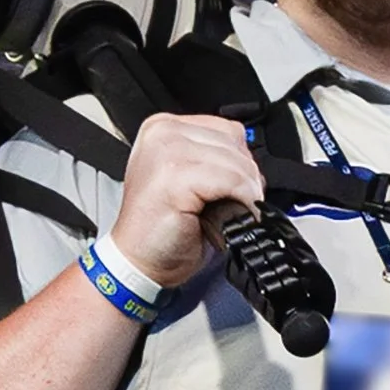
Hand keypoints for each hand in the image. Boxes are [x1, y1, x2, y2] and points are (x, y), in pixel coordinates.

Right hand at [108, 113, 264, 288]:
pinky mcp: (174, 176)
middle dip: (247, 176)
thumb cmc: (162, 228)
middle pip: (233, 142)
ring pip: (236, 161)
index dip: (242, 161)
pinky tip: (230, 216)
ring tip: (235, 211)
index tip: (241, 187)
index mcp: (163, 127)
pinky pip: (230, 179)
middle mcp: (162, 133)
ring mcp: (165, 152)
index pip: (226, 129)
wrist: (138, 261)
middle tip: (240, 204)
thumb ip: (213, 159)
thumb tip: (251, 165)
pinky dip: (242, 200)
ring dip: (247, 191)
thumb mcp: (191, 179)